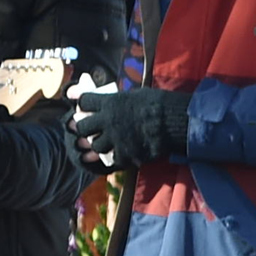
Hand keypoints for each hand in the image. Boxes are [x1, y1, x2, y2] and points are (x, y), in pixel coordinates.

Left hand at [72, 84, 191, 169]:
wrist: (173, 121)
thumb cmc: (158, 103)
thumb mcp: (135, 95)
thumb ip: (118, 100)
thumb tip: (109, 100)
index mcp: (110, 103)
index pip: (84, 102)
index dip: (83, 104)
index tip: (85, 107)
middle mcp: (107, 121)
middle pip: (82, 127)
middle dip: (84, 128)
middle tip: (90, 129)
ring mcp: (115, 139)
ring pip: (95, 146)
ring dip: (99, 145)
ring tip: (107, 143)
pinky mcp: (125, 154)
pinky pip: (113, 160)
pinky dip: (116, 158)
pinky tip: (122, 154)